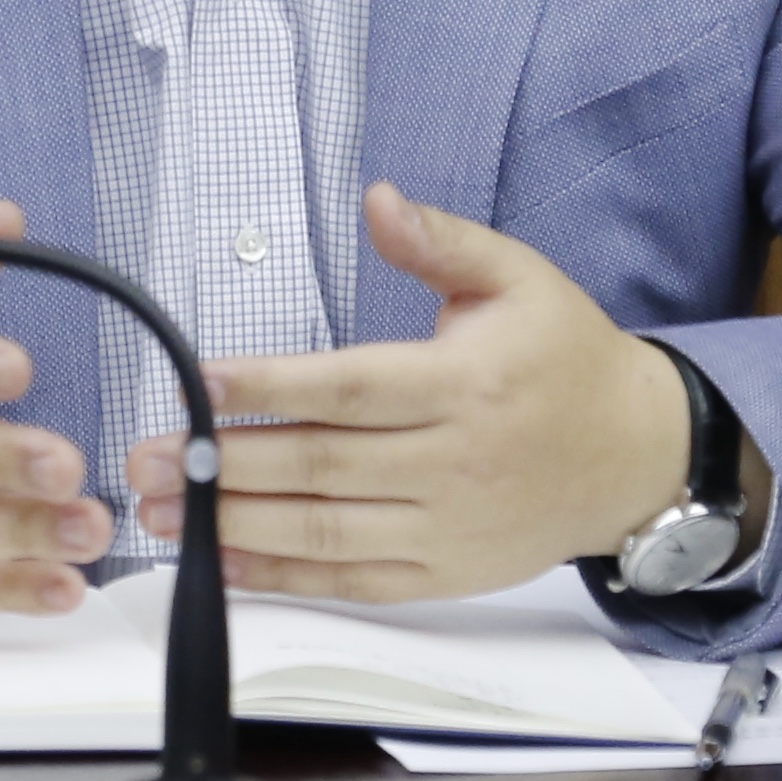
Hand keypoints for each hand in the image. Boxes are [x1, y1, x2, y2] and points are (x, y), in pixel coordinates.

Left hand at [123, 182, 707, 601]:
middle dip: (224, 462)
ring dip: (233, 523)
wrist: (635, 457)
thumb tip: (377, 199)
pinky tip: (223, 558)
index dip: (268, 387)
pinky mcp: (442, 573)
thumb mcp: (519, 278)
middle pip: (321, 465)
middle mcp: (453, 462)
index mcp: (466, 383)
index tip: (198, 384)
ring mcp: (446, 528)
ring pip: (324, 532)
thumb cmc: (568, 359)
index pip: (349, 388)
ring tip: (162, 506)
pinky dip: (280, 576)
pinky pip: (349, 580)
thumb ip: (442, 240)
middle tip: (146, 454)